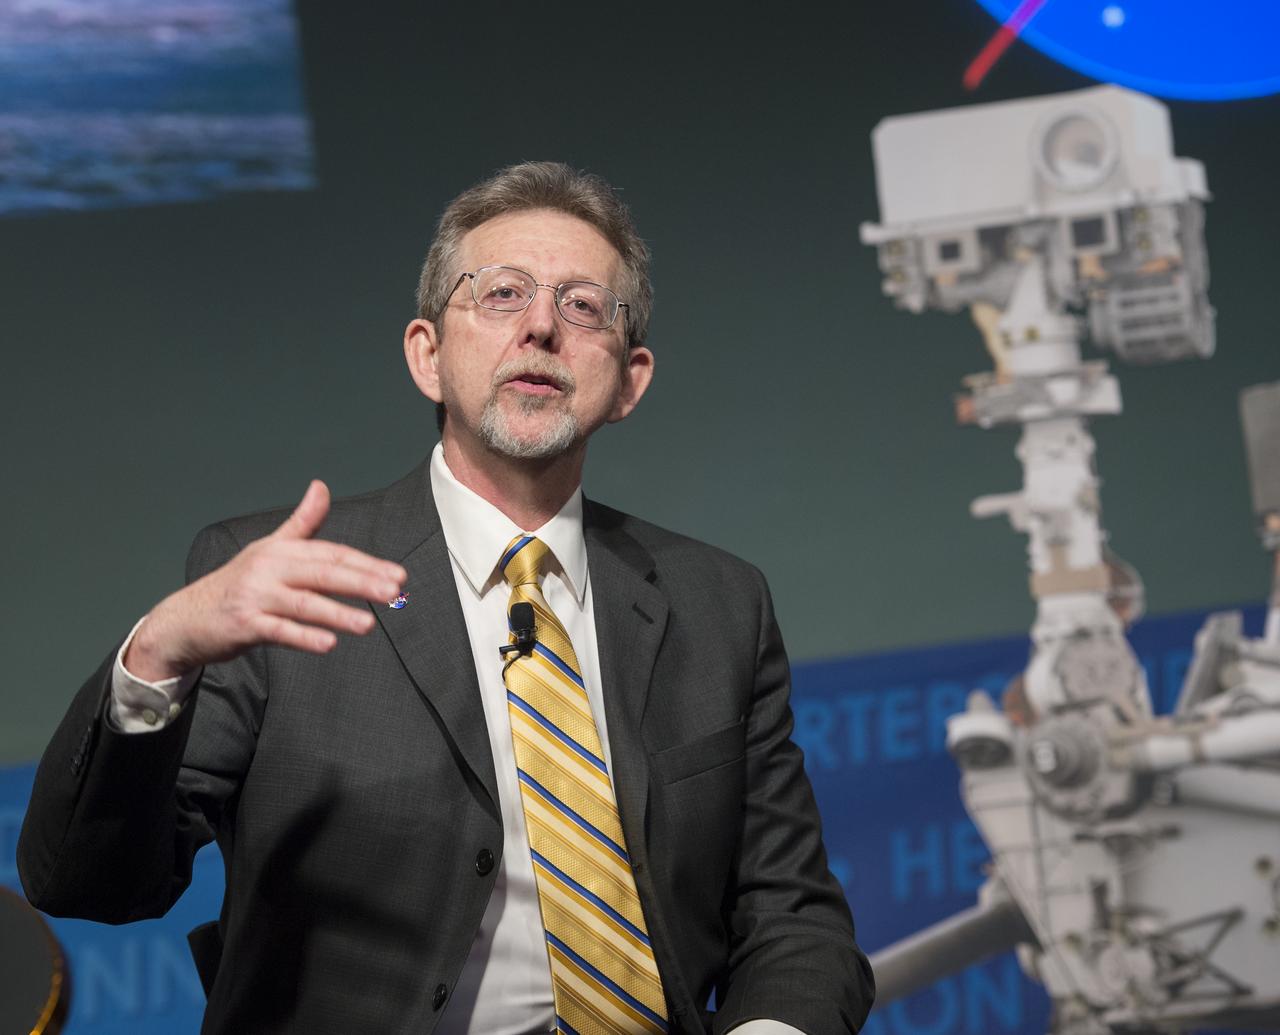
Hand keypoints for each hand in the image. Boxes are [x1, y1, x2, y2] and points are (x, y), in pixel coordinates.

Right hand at [124, 481, 405, 682]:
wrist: (186, 617)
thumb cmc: (237, 582)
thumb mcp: (269, 548)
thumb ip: (302, 522)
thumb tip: (322, 486)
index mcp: (281, 550)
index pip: (332, 554)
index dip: (366, 564)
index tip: (398, 575)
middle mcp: (269, 568)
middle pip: (323, 574)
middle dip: (361, 582)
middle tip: (394, 592)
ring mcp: (255, 596)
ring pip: (304, 604)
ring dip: (338, 613)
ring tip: (369, 624)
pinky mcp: (243, 624)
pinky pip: (278, 631)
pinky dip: (303, 637)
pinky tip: (329, 644)